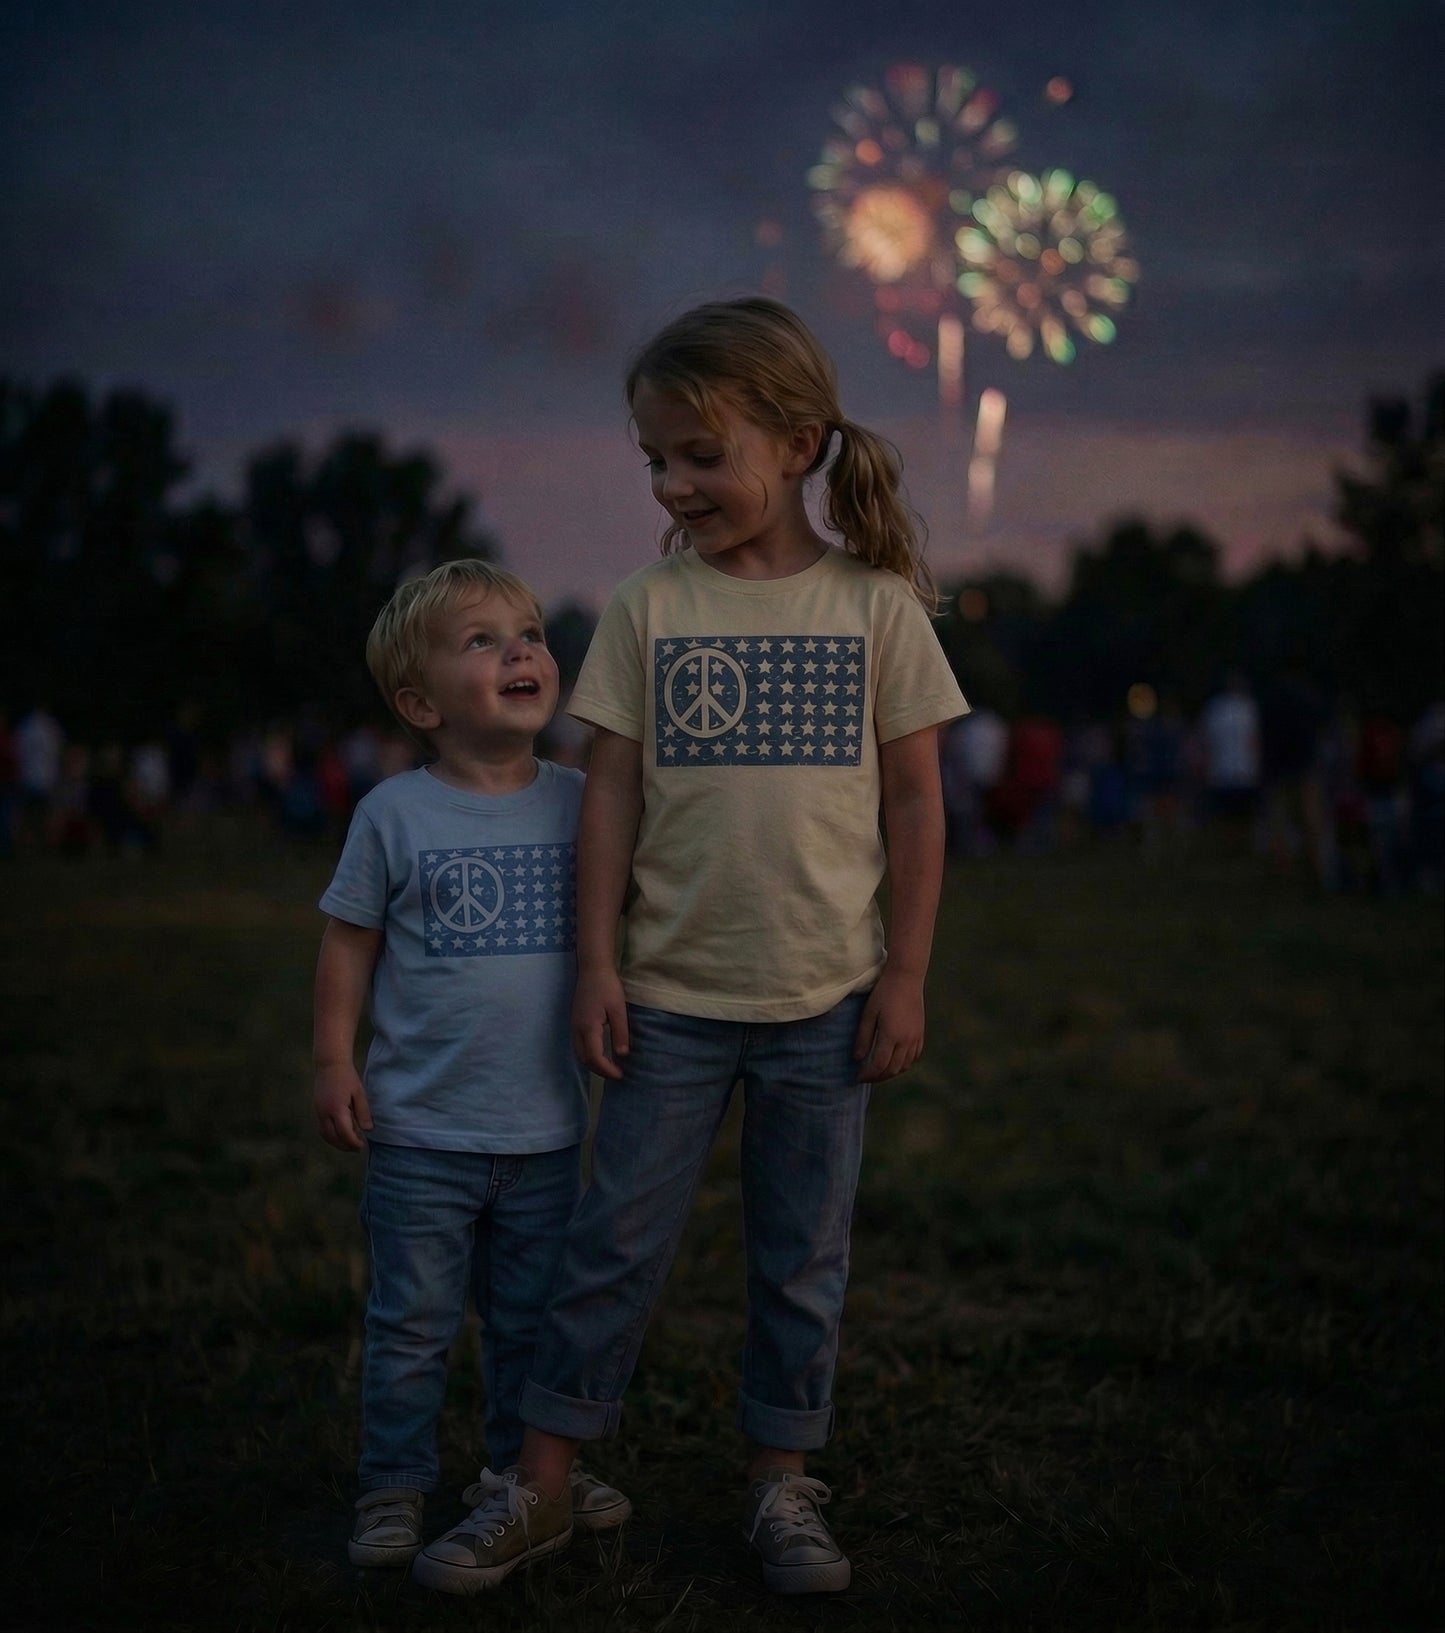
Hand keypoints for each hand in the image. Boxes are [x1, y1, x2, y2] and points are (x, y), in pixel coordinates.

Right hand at [314, 1061, 372, 1150]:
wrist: (329, 1064)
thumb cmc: (347, 1077)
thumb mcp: (359, 1093)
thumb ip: (363, 1112)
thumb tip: (368, 1130)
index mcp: (337, 1109)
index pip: (344, 1133)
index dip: (353, 1142)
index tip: (361, 1146)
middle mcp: (324, 1113)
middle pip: (332, 1138)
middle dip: (344, 1146)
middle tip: (356, 1148)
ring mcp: (318, 1111)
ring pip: (324, 1135)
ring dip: (336, 1142)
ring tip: (349, 1143)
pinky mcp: (317, 1109)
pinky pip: (321, 1128)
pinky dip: (330, 1135)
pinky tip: (340, 1133)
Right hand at [572, 965, 629, 1079]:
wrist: (592, 968)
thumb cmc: (607, 986)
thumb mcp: (619, 1009)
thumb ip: (620, 1033)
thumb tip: (622, 1055)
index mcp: (588, 1027)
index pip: (594, 1058)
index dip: (607, 1070)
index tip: (620, 1074)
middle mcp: (577, 1029)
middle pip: (584, 1059)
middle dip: (600, 1070)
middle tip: (617, 1073)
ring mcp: (574, 1025)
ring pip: (579, 1053)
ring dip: (593, 1063)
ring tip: (609, 1066)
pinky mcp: (575, 1021)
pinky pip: (579, 1045)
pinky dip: (588, 1054)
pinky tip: (600, 1053)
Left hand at [852, 967, 924, 1082]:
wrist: (906, 978)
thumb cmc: (884, 993)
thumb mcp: (868, 1014)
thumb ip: (863, 1037)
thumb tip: (857, 1058)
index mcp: (891, 1035)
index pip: (879, 1065)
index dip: (868, 1075)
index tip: (857, 1077)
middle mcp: (906, 1040)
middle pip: (892, 1069)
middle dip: (877, 1077)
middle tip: (865, 1077)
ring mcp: (916, 1038)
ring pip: (904, 1066)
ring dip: (890, 1072)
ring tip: (878, 1071)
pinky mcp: (920, 1034)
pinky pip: (914, 1057)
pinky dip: (903, 1064)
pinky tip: (894, 1062)